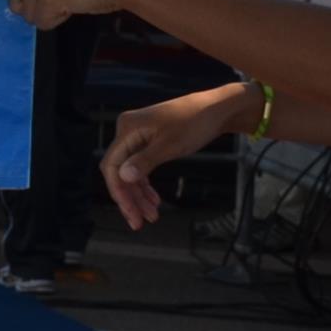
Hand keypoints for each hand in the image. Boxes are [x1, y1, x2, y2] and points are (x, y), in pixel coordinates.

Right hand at [101, 85, 251, 230]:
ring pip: (131, 172)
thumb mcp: (170, 145)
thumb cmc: (195, 122)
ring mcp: (138, 137)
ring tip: (151, 215)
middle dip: (129, 198)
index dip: (119, 191)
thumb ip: (144, 161)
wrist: (218, 108)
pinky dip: (146, 184)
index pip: (112, 165)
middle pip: (120, 171)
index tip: (131, 212)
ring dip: (139, 194)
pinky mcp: (149, 141)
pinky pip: (141, 166)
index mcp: (127, 129)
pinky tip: (154, 200)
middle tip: (140, 221)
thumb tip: (122, 177)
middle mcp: (128, 132)